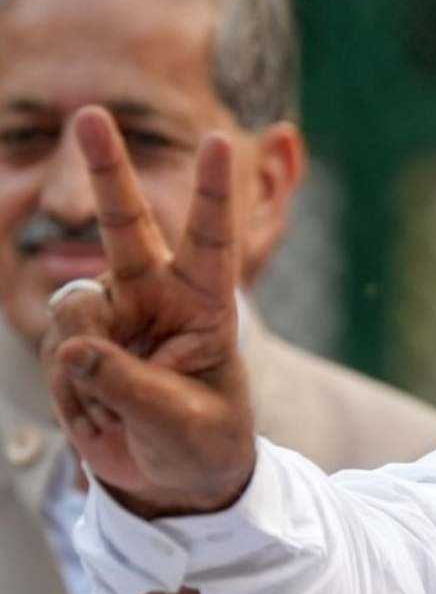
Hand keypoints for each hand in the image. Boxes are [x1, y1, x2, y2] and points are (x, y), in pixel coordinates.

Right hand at [41, 106, 254, 518]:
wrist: (174, 480)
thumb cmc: (203, 442)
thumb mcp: (182, 422)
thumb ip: (131, 384)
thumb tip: (76, 348)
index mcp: (206, 302)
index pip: (212, 238)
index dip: (213, 190)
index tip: (222, 140)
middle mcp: (155, 295)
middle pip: (125, 225)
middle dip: (104, 169)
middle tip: (90, 113)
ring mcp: (111, 316)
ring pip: (72, 309)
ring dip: (85, 363)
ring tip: (118, 403)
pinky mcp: (75, 343)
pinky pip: (56, 354)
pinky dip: (71, 391)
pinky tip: (99, 412)